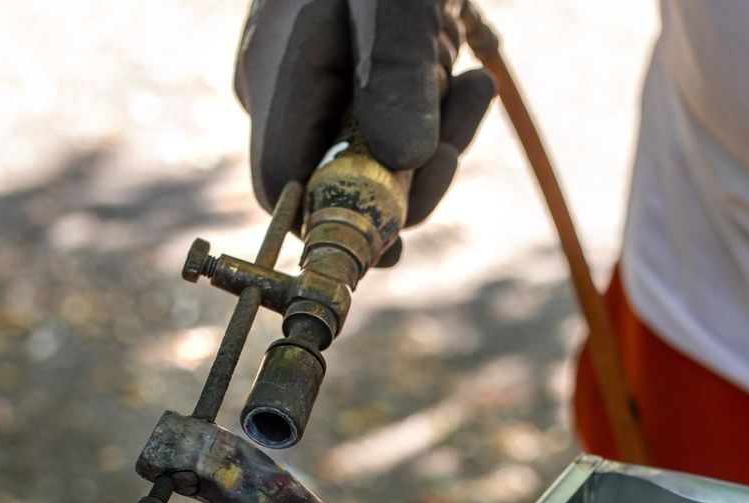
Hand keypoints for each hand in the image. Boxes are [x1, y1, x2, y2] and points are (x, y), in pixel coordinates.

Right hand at [235, 0, 494, 221]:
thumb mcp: (399, 2)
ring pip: (376, 169)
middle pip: (337, 189)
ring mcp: (319, 96)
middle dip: (409, 180)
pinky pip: (396, 138)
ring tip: (473, 87)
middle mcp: (288, 96)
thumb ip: (397, 75)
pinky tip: (470, 81)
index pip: (283, 192)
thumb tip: (402, 164)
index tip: (401, 233)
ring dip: (436, 147)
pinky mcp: (357, 92)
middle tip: (460, 130)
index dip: (338, 222)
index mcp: (274, 76)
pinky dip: (438, 124)